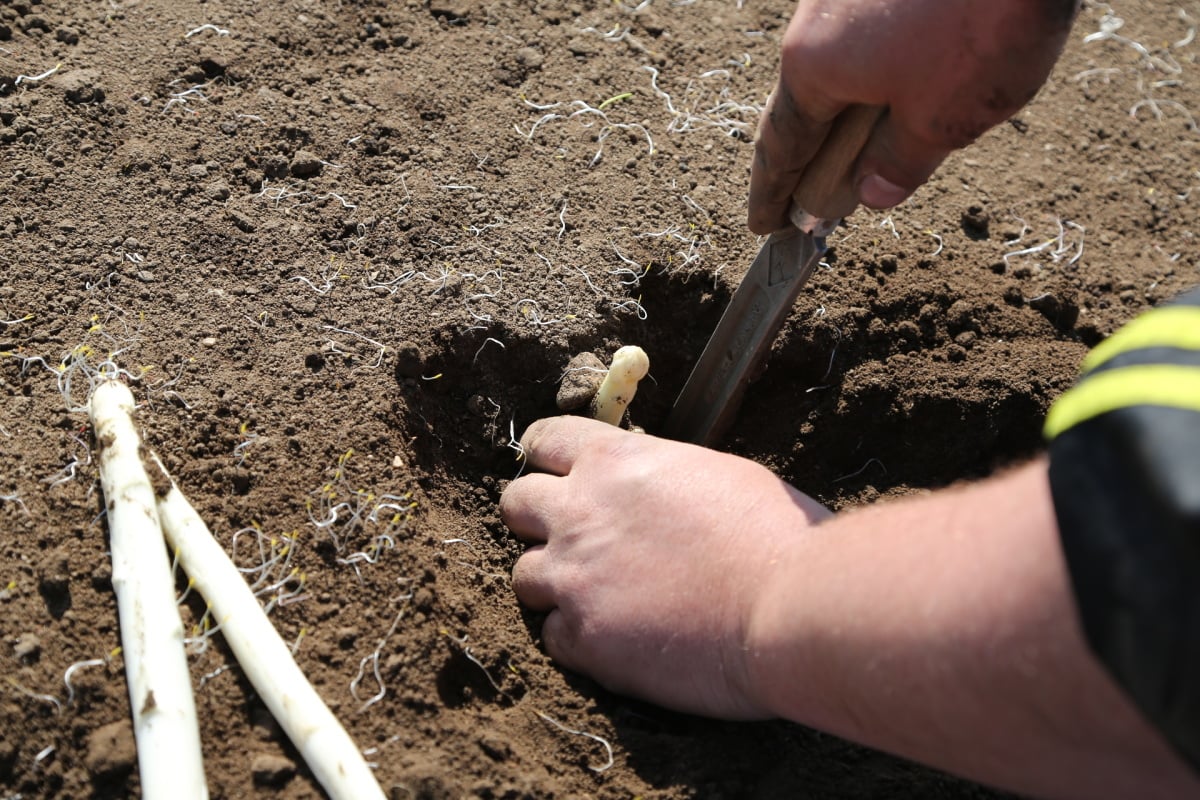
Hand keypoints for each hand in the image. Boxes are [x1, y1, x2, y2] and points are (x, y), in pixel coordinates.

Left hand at [500, 416, 829, 718]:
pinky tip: (618, 640)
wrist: (789, 609)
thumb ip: (662, 477)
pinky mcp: (584, 639)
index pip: (544, 441)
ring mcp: (574, 578)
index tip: (557, 473)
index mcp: (615, 461)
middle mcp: (580, 513)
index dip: (547, 458)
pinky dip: (577, 638)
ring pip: (523, 577)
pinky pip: (553, 637)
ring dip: (553, 584)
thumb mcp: (716, 474)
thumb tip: (653, 488)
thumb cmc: (775, 536)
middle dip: (536, 520)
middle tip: (573, 538)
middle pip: (516, 505)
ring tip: (598, 597)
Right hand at [748, 0, 1077, 231]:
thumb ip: (900, 161)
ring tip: (869, 144)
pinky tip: (906, 79)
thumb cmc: (982, 23)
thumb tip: (871, 192)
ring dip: (847, 109)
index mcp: (814, 64)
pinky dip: (875, 70)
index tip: (764, 225)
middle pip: (803, 100)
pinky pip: (866, 33)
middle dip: (809, 154)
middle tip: (815, 196)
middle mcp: (816, 20)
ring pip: (837, 63)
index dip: (774, 193)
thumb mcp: (944, 117)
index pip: (783, 145)